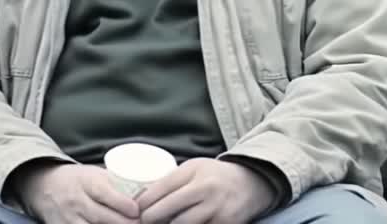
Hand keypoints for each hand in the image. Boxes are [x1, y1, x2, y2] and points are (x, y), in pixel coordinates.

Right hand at [16, 162, 139, 223]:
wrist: (45, 187)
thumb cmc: (79, 179)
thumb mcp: (96, 174)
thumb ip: (117, 183)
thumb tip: (149, 190)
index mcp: (86, 182)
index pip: (104, 193)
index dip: (121, 203)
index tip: (137, 210)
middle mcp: (76, 201)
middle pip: (99, 216)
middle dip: (122, 223)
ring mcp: (68, 219)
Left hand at [136, 158, 277, 223]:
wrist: (251, 184)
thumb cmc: (215, 176)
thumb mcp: (193, 169)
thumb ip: (170, 181)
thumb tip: (139, 199)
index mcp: (193, 172)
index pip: (156, 191)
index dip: (140, 205)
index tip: (135, 210)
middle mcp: (205, 189)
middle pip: (163, 212)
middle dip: (149, 219)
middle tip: (145, 221)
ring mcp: (216, 209)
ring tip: (164, 222)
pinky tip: (184, 223)